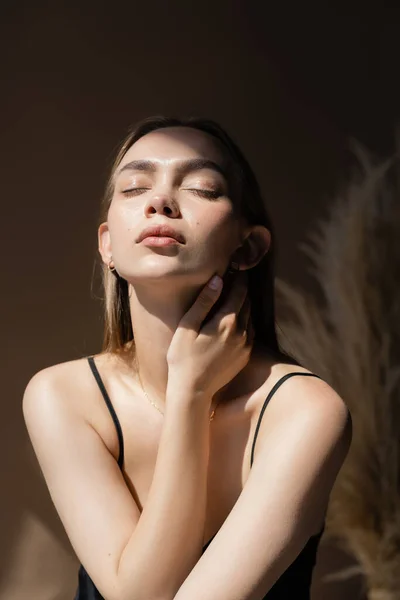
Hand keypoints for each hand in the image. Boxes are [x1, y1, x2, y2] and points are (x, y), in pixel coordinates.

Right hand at [166, 271, 253, 399]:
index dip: (239, 279)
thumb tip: (218, 279)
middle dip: (242, 291)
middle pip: (247, 304)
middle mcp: (242, 332)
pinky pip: (250, 333)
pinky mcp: (245, 357)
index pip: (239, 292)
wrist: (193, 392)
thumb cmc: (183, 358)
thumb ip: (204, 302)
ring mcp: (246, 346)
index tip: (236, 268)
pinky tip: (235, 322)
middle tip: (235, 279)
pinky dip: (245, 322)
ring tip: (234, 298)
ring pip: (250, 318)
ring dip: (244, 306)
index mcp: (227, 322)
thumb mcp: (188, 326)